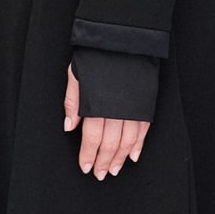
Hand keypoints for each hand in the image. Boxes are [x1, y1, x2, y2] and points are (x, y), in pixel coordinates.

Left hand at [64, 62, 146, 179]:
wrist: (122, 39)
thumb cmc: (96, 55)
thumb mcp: (76, 74)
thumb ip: (72, 102)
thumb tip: (69, 127)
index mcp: (97, 103)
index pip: (92, 138)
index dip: (88, 155)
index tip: (85, 167)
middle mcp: (117, 109)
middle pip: (110, 143)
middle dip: (104, 161)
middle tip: (100, 174)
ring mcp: (133, 107)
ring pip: (128, 141)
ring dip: (121, 158)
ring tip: (114, 169)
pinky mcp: (145, 103)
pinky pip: (143, 129)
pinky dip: (139, 144)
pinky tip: (134, 155)